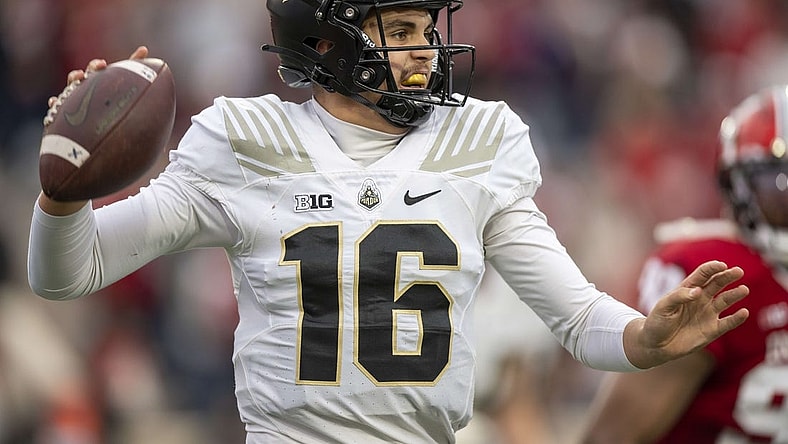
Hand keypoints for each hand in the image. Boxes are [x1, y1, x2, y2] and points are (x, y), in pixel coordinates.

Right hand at [38, 46, 149, 215]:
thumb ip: (145, 132)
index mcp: (115, 102)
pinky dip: (56, 103)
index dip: (135, 63)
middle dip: (97, 67)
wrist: (86, 178)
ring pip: (73, 87)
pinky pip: (54, 109)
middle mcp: (95, 102)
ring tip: (80, 77)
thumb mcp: (134, 146)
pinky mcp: (58, 121)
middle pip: (95, 77)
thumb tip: (170, 126)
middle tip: (102, 66)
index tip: (146, 51)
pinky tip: (56, 102)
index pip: (126, 79)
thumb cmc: (111, 159)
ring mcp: (76, 109)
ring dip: (75, 78)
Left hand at [624, 260, 748, 368]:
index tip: (722, 265)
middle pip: (717, 284)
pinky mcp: (712, 330)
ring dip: (734, 295)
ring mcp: (707, 314)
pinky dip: (737, 318)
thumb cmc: (657, 322)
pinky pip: (728, 323)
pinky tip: (744, 312)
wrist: (656, 345)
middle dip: (727, 276)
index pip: (702, 274)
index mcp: (687, 290)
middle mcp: (700, 299)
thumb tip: (698, 291)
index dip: (712, 268)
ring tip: (743, 289)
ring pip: (725, 301)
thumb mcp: (663, 307)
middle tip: (738, 271)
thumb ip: (679, 297)